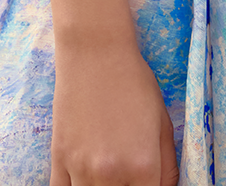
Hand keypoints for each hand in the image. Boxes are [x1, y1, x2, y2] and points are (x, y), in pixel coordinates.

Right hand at [49, 32, 177, 185]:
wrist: (96, 52)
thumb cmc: (134, 82)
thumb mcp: (163, 122)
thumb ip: (167, 167)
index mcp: (142, 166)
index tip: (146, 183)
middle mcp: (110, 175)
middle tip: (129, 176)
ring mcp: (80, 170)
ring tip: (109, 175)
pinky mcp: (58, 160)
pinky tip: (85, 178)